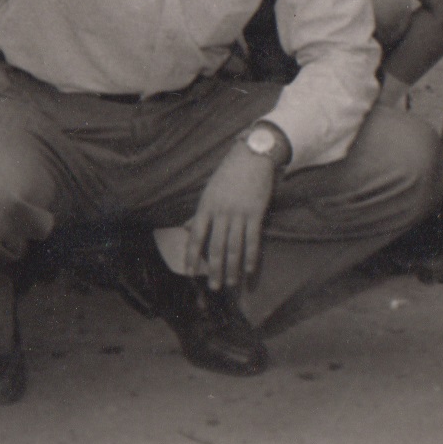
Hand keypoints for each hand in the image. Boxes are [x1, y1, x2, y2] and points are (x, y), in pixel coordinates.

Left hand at [185, 140, 279, 291]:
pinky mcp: (255, 213)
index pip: (195, 237)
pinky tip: (250, 271)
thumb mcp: (209, 190)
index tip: (189, 273)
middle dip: (214, 270)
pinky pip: (252, 240)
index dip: (191, 256)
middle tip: (214, 287)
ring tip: (231, 284)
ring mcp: (238, 213)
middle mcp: (220, 212)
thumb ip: (200, 212)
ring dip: (232, 269)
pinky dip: (251, 258)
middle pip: (215, 247)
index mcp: (206, 206)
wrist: (252, 156)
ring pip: (234, 248)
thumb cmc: (228, 173)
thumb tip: (187, 228)